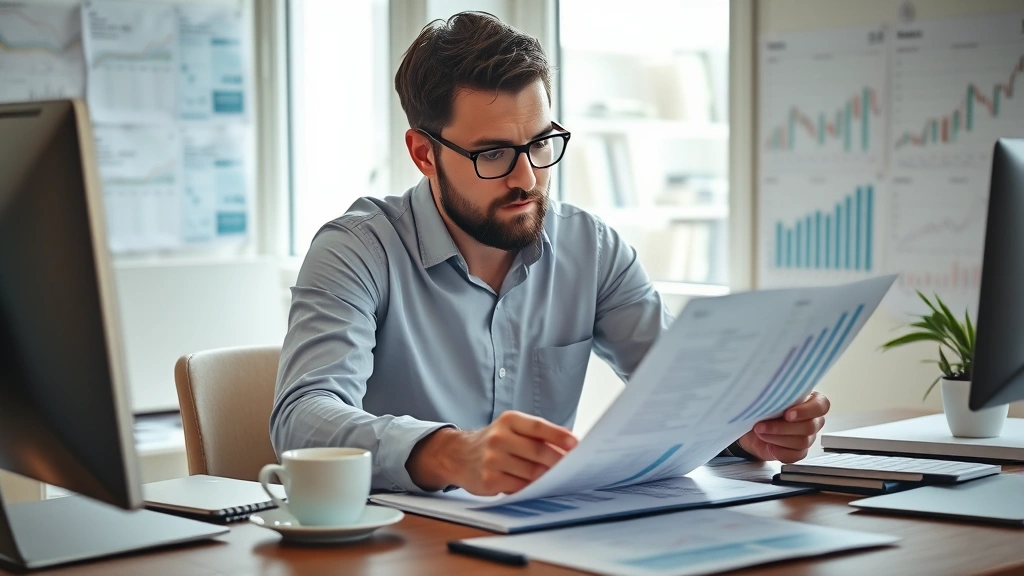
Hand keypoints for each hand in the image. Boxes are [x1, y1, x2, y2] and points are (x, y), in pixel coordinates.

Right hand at [406, 410, 577, 495]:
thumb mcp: (513, 428)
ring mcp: (492, 459)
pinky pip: (519, 487)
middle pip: (537, 451)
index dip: (559, 436)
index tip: (576, 444)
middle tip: (573, 467)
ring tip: (559, 478)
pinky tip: (539, 486)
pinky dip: (532, 488)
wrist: (458, 455)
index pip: (538, 427)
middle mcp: (499, 437)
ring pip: (531, 472)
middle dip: (558, 461)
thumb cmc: (495, 442)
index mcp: (509, 420)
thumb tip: (570, 437)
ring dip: (548, 477)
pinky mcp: (489, 480)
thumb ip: (540, 432)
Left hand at [736, 391, 829, 462]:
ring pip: (801, 442)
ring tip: (760, 432)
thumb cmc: (763, 408)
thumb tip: (774, 393)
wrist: (751, 427)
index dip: (805, 411)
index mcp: (811, 401)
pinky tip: (769, 445)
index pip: (821, 405)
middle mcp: (813, 420)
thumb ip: (779, 394)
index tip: (787, 414)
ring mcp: (808, 437)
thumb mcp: (770, 397)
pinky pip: (795, 456)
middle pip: (809, 427)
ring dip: (776, 438)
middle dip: (782, 427)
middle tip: (761, 424)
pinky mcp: (799, 452)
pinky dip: (779, 451)